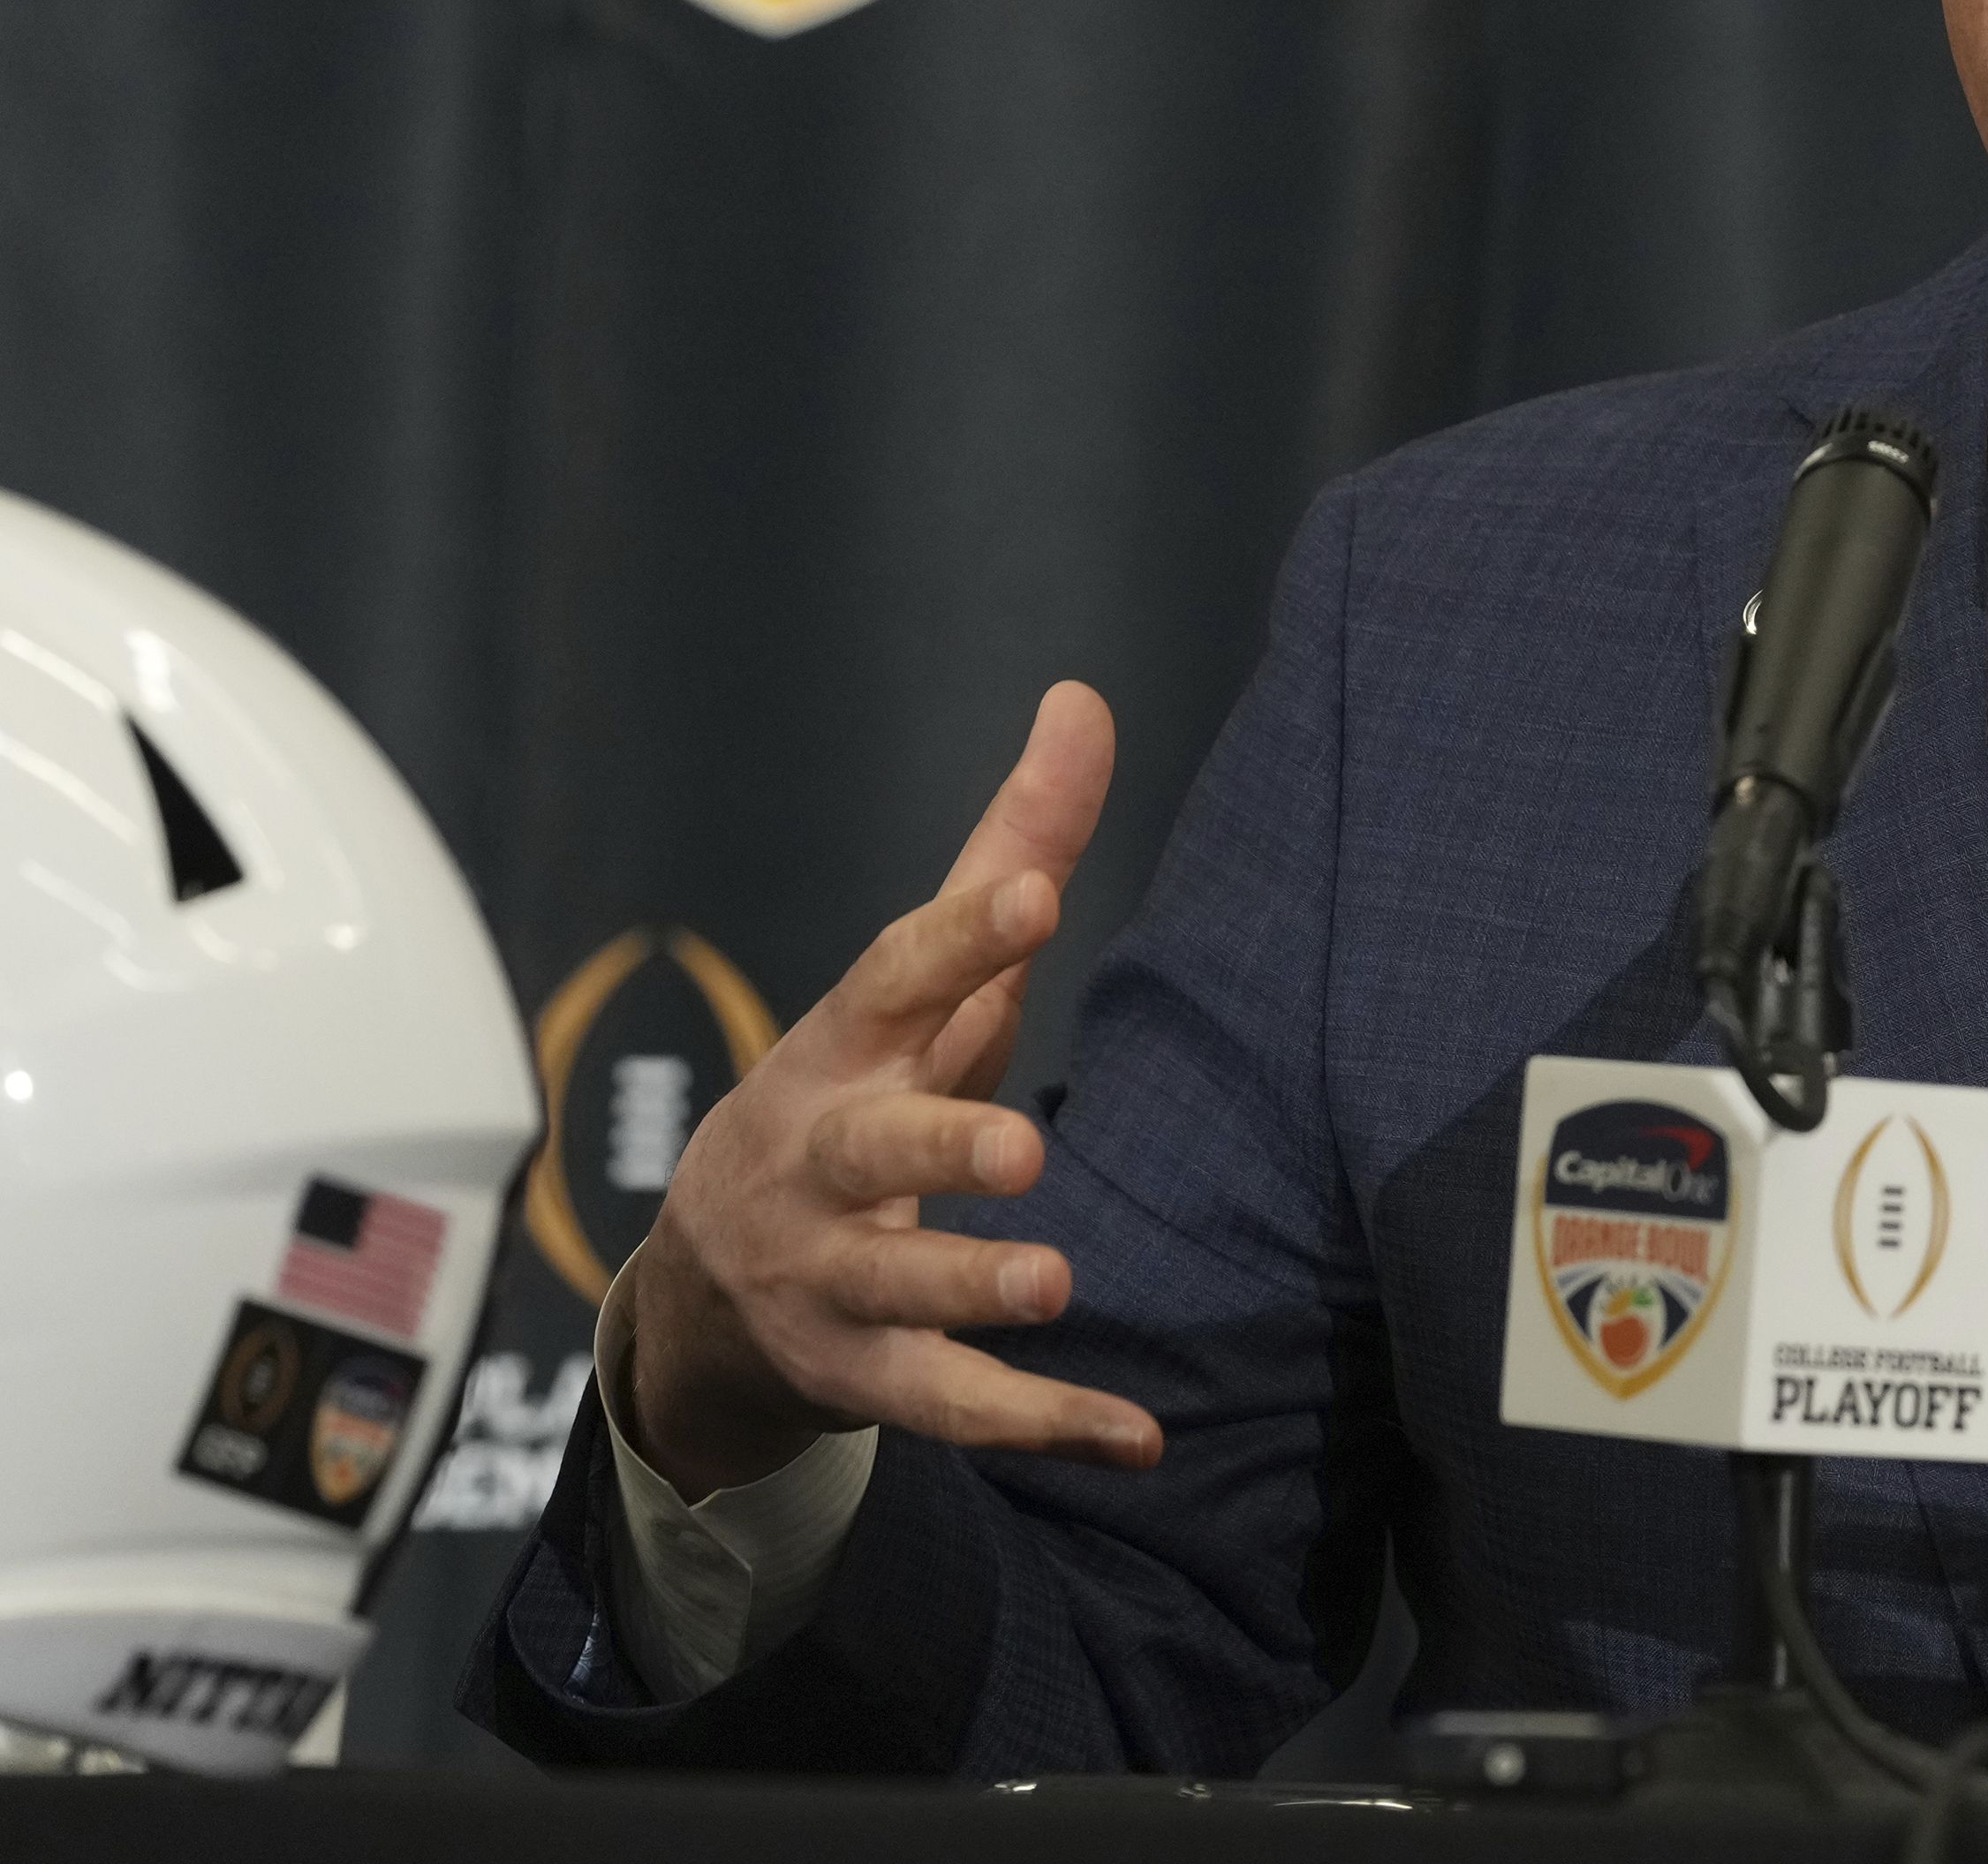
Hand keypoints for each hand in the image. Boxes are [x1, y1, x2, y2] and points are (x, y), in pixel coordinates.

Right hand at [616, 682, 1165, 1495]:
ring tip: (1058, 1283)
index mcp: (845, 1051)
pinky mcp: (858, 1380)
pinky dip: (1041, 1425)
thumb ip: (1011, 851)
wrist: (702, 1293)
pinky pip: (948, 1411)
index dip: (960, 938)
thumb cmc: (854, 1096)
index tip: (1032, 896)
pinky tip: (1135, 1436)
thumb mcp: (921, 985)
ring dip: (973, 1292)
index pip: (894, 979)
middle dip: (939, 1147)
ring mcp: (829, 1280)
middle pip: (872, 1149)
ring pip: (897, 1292)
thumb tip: (1083, 700)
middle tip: (1020, 1148)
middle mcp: (823, 1164)